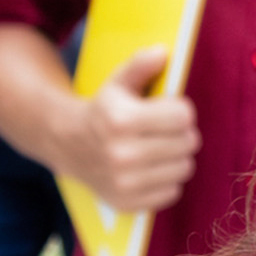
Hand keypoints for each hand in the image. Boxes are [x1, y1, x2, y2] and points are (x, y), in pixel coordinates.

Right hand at [55, 44, 199, 211]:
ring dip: (177, 157)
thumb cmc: (103, 110)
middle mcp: (122, 154)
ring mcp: (124, 182)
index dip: (180, 110)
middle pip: (188, 143)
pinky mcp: (127, 203)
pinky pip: (173, 192)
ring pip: (184, 168)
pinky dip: (167, 180)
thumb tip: (162, 53)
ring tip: (159, 148)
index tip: (168, 109)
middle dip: (181, 133)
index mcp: (121, 120)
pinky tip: (150, 169)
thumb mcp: (118, 82)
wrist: (67, 144)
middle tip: (165, 130)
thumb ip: (140, 65)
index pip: (183, 116)